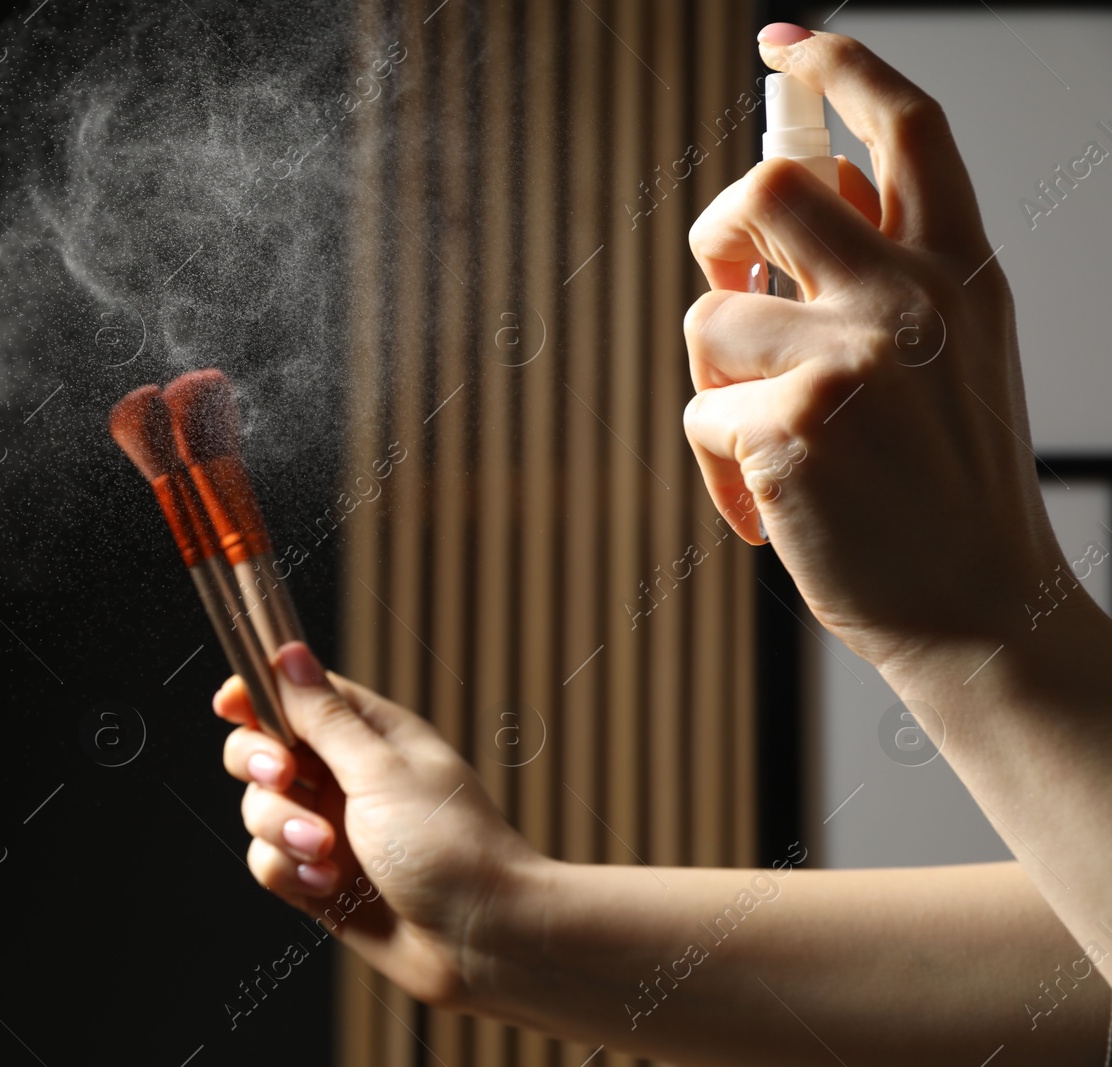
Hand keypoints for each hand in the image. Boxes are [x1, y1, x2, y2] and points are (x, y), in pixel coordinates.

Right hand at [213, 642, 543, 1010]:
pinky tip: (329, 886)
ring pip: (260, 810)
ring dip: (282, 829)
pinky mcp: (320, 880)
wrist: (482, 940)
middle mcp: (346, 776)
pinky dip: (290, 873)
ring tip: (325, 852)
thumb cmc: (450, 844)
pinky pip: (270, 863)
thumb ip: (324, 717)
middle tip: (282, 778)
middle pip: (263, 749)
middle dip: (259, 763)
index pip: (297, 695)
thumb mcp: (380, 769)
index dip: (256, 695)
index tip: (228, 705)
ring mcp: (330, 829)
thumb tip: (290, 653)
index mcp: (369, 734)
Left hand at [681, 27, 1065, 674]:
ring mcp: (853, 360)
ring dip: (717, 381)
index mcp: (960, 272)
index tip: (788, 46)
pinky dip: (716, 466)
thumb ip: (883, 276)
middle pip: (765, 191)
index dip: (841, 69)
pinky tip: (768, 508)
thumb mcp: (952, 357)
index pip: (906, 128)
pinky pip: (699, 410)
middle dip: (719, 235)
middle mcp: (912, 298)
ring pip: (709, 315)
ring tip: (770, 442)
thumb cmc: (945, 488)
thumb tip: (774, 213)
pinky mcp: (793, 426)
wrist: (981, 611)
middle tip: (731, 286)